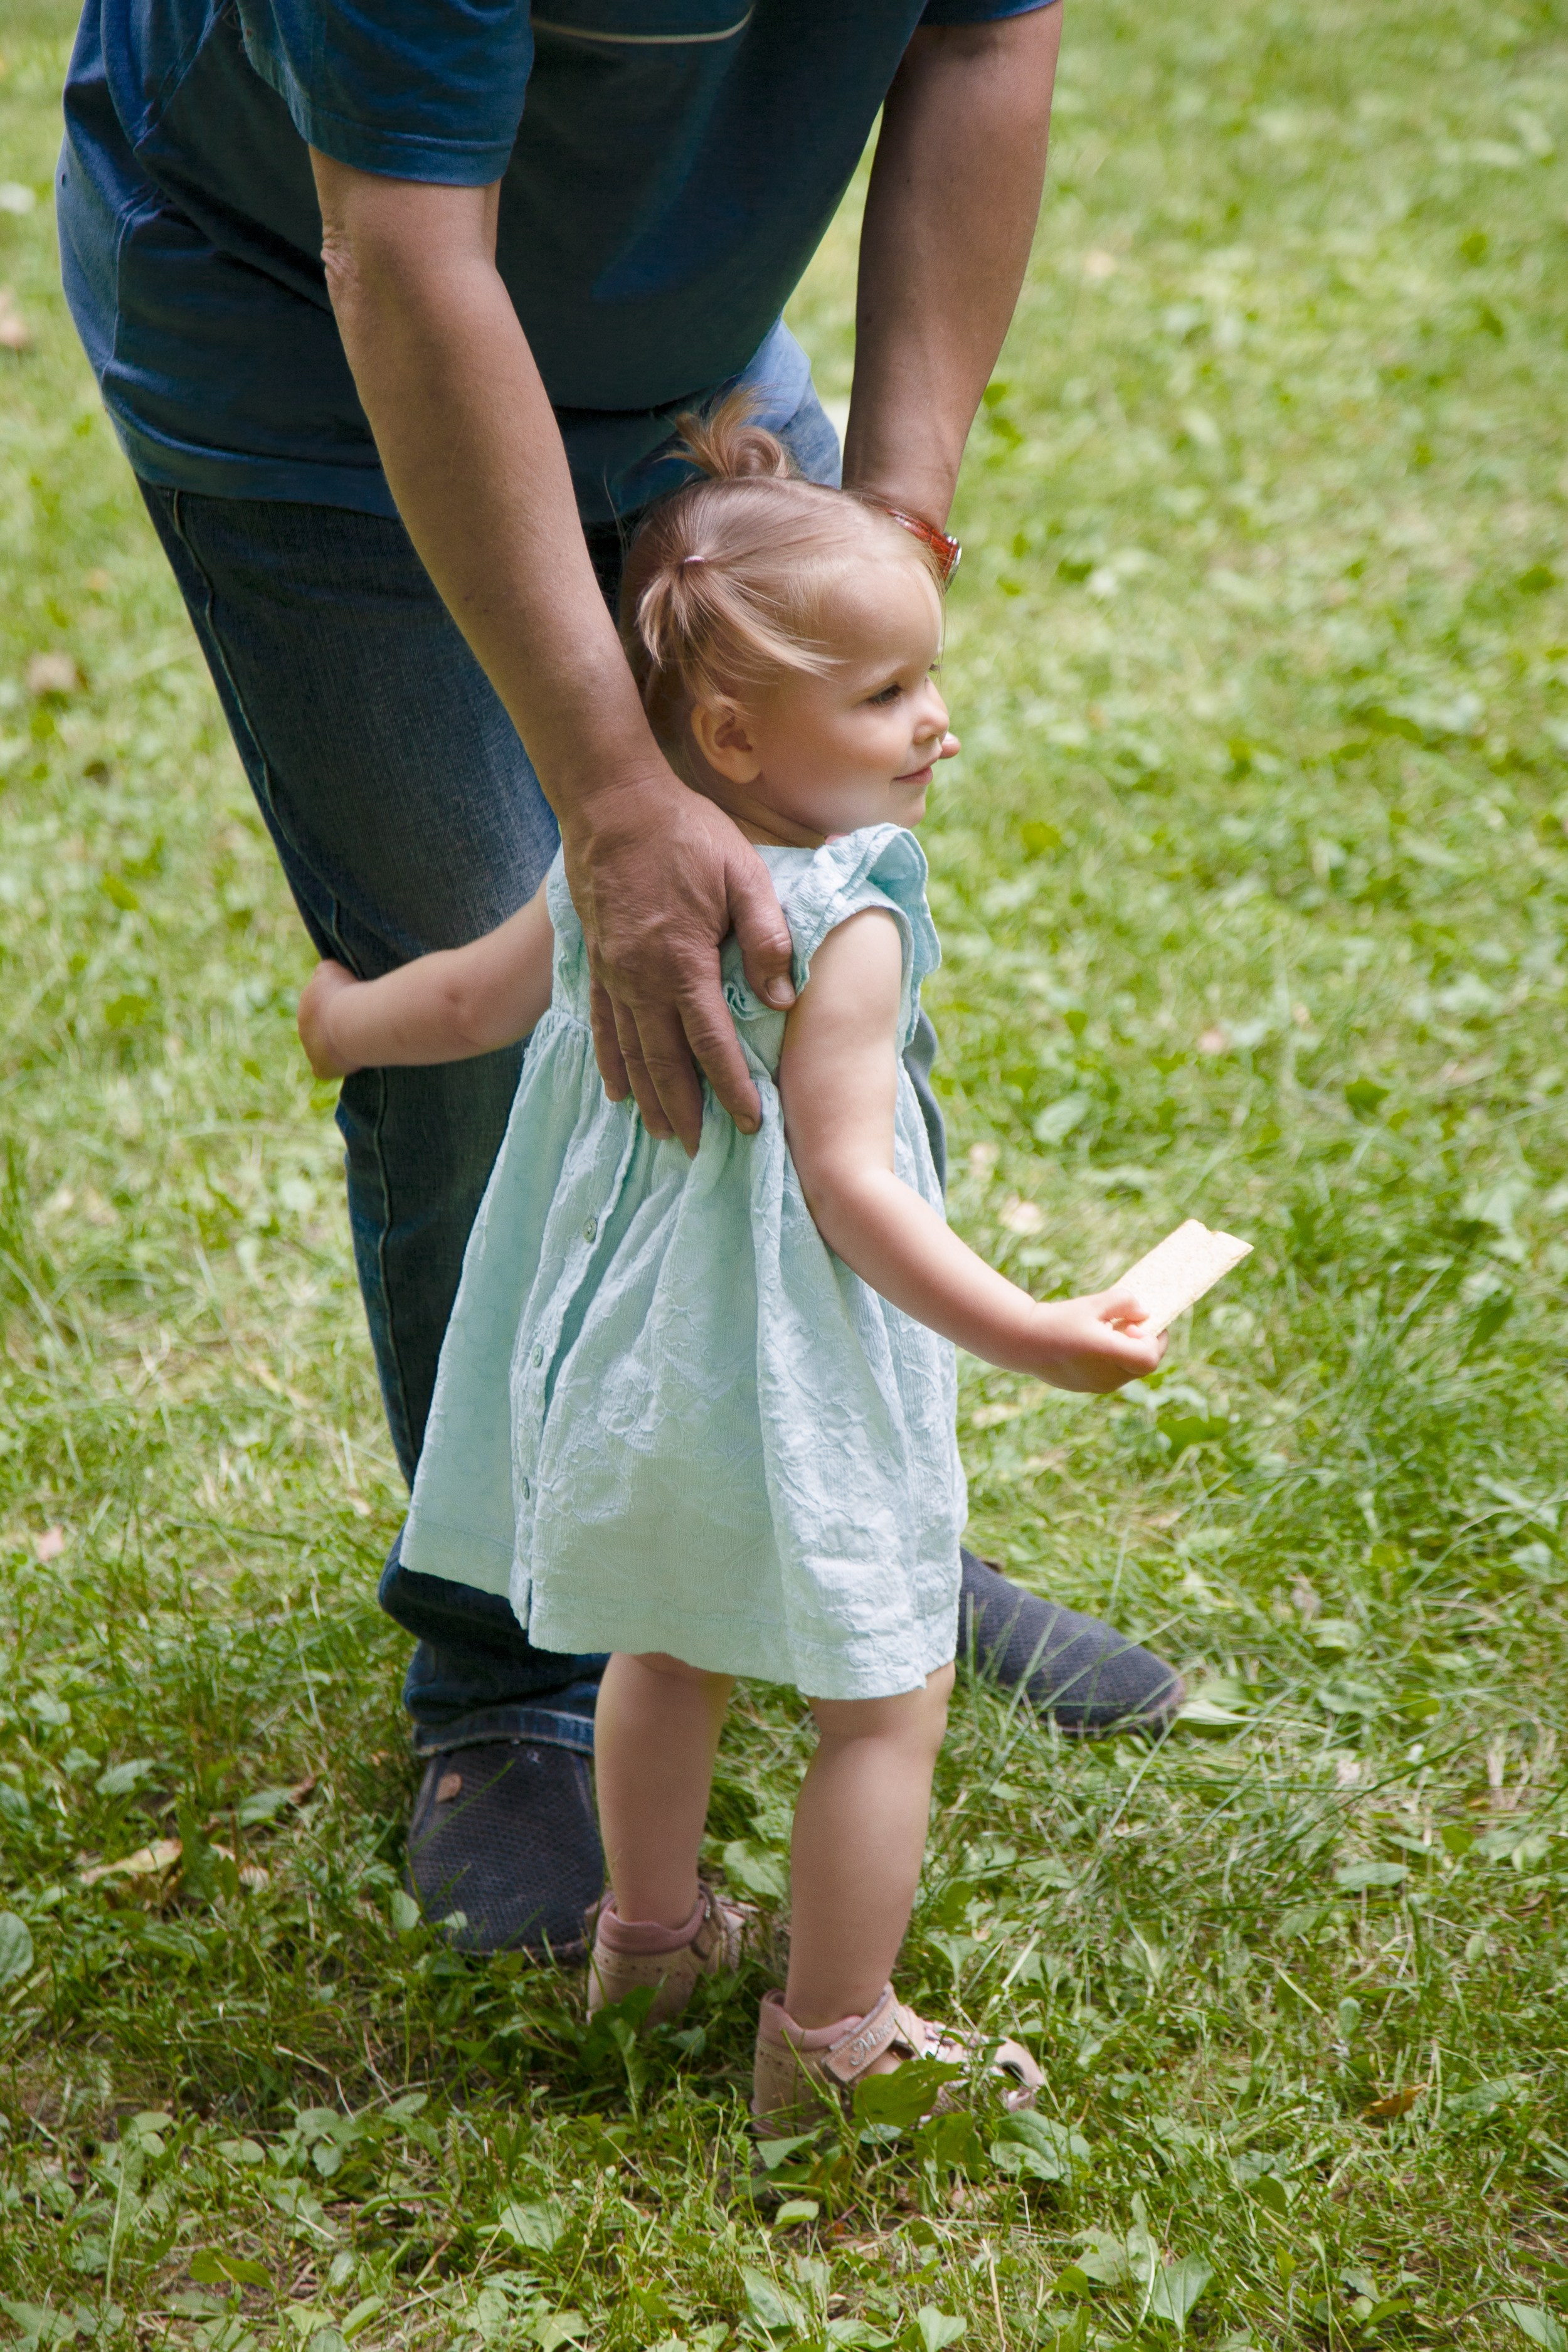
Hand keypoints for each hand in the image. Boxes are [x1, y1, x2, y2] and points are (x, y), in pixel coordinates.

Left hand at [298, 959, 363, 1078]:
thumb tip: (321, 973)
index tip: (353, 1006)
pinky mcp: (320, 1068)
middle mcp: (303, 1027)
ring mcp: (310, 1050)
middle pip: (320, 1029)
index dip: (337, 1007)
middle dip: (337, 1026)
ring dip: (338, 1045)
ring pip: (323, 1049)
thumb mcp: (332, 970)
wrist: (352, 1021)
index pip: (319, 1006)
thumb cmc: (346, 994)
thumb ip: (324, 972)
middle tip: (359, 1024)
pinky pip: (324, 1070)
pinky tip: (347, 1062)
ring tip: (360, 1040)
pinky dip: (334, 1067)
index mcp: (306, 1004)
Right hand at [561, 767, 795, 1153]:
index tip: (751, 1123)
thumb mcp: (745, 874)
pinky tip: (617, 1091)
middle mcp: (641, 980)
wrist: (611, 802)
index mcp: (683, 963)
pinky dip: (610, 1063)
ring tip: (664, 1135)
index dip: (733, 1089)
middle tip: (702, 1151)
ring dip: (648, 1098)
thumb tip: (783, 999)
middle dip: (686, 1110)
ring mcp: (612, 974)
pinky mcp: (595, 962)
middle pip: (664, 1063)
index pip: (712, 1044)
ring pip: (630, 1053)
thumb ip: (767, 938)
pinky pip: (602, 1026)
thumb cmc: (687, 833)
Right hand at [1025, 1287, 1167, 1392]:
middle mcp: (1107, 1377)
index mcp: (1109, 1355)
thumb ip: (1125, 1303)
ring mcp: (1097, 1386)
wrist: (1023, 1341)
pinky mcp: (1087, 1388)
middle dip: (1142, 1344)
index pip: (1150, 1358)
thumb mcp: (1093, 1303)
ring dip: (1127, 1352)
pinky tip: (1094, 1343)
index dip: (1153, 1339)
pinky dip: (1113, 1360)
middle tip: (1127, 1323)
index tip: (1136, 1323)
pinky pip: (1112, 1375)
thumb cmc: (1059, 1319)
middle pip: (1143, 1365)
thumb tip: (1145, 1313)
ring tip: (1107, 1331)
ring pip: (1128, 1372)